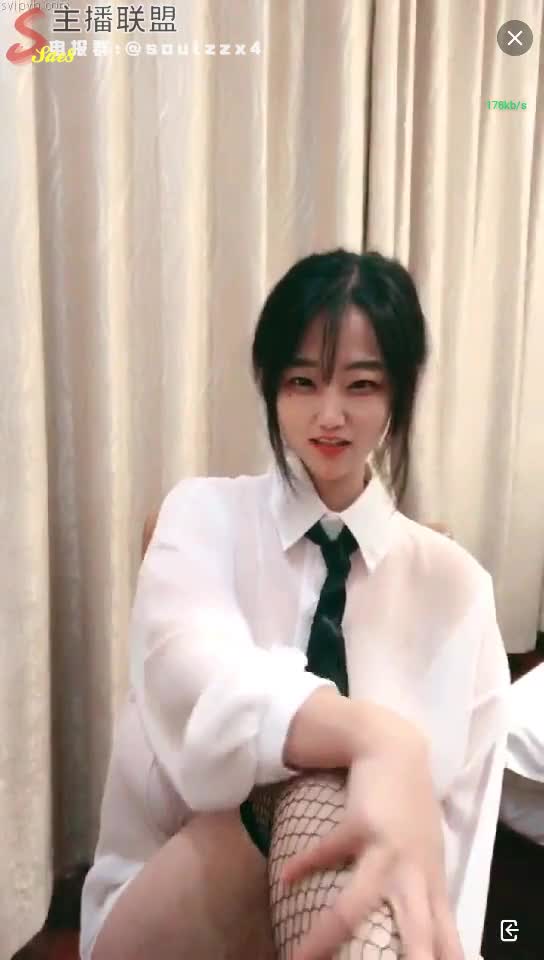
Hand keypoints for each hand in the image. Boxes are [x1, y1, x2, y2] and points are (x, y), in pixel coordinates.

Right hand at [282, 709, 463, 959]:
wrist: (397, 750)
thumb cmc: (410, 810)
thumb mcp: (427, 858)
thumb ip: (425, 895)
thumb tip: (423, 935)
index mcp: (431, 886)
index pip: (443, 940)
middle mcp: (414, 875)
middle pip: (418, 933)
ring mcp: (389, 850)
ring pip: (359, 903)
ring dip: (328, 932)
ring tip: (300, 957)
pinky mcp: (363, 825)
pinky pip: (327, 852)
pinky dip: (305, 866)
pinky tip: (287, 878)